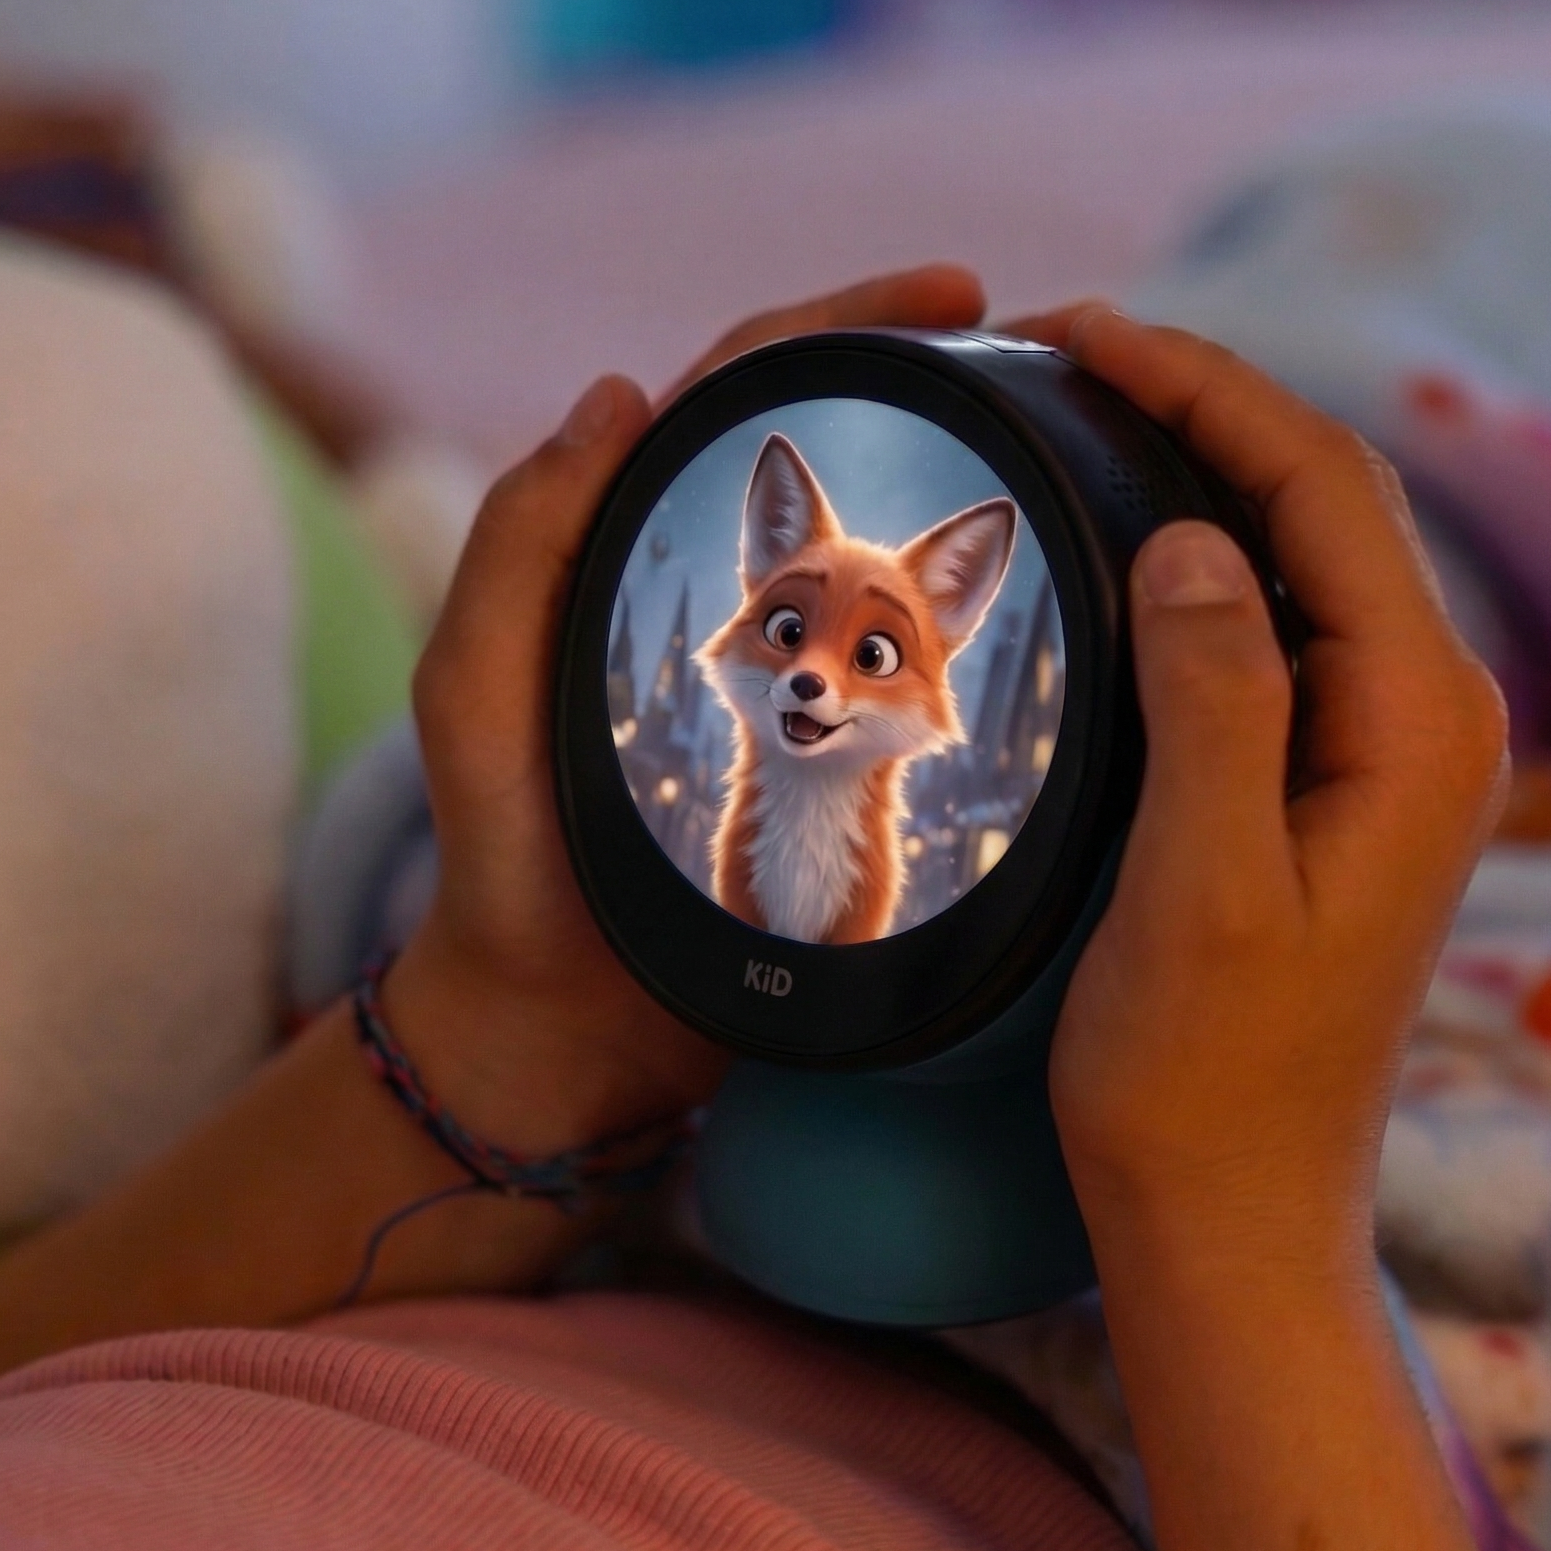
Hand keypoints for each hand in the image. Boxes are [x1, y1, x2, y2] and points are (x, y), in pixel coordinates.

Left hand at [389, 265, 987, 1153]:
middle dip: (926, 382)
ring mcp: (785, 675)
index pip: (735, 399)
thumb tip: (618, 390)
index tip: (954, 296)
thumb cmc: (507, 860)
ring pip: (878, 551)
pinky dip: (961, 614)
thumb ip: (521, 546)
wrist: (565, 1018)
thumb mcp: (478, 692)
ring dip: (957, 484)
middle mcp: (714, 598)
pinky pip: (904, 664)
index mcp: (625, 553)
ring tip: (1060, 440)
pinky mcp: (828, 755)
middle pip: (830, 453)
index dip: (836, 327)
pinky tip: (1029, 593)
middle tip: (1043, 350)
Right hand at [995, 303, 1503, 1550]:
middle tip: (1066, 352)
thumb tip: (1188, 538)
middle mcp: (1418, 719)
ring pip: (1291, 556)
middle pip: (1315, 504)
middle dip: (1200, 405)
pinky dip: (1192, 560)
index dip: (1204, 390)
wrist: (1229, 1210)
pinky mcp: (1318, 783)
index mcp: (1412, 726)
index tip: (1083, 333)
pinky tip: (1120, 544)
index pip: (1317, 493)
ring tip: (1083, 414)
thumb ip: (1216, 703)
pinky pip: (1265, 628)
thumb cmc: (1204, 1077)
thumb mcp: (1200, 891)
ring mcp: (1373, 751)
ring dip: (1196, 469)